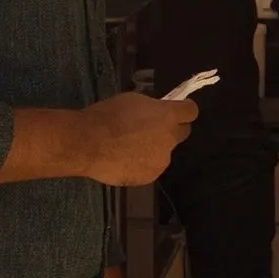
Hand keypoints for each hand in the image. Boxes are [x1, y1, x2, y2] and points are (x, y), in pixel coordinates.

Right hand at [76, 93, 197, 186]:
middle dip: (171, 130)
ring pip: (164, 152)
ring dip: (155, 148)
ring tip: (129, 148)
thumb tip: (157, 114)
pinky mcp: (150, 176)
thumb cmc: (107, 116)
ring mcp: (161, 160)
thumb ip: (152, 109)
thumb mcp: (133, 101)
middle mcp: (170, 139)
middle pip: (182, 133)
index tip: (175, 109)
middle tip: (151, 129)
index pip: (191, 111)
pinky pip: (151, 167)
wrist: (88, 144)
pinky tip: (124, 160)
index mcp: (168, 116)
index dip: (184, 110)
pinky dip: (142, 164)